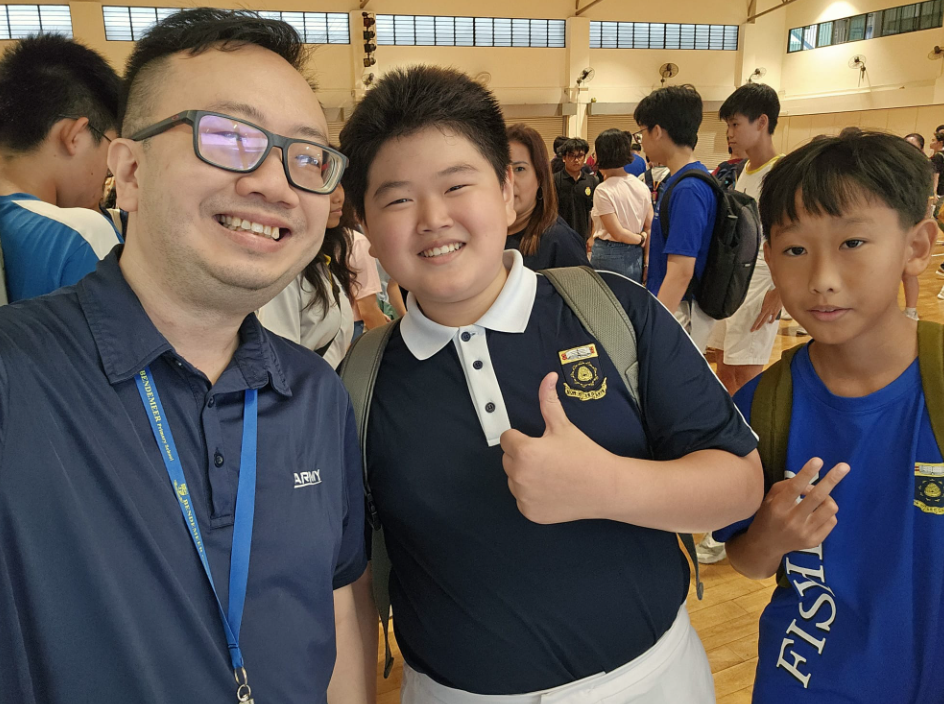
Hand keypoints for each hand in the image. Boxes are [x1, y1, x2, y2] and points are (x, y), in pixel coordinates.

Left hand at [500, 372, 613, 523]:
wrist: (605, 488)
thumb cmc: (584, 456)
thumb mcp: (564, 426)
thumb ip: (548, 401)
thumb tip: (548, 377)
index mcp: (524, 451)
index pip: (506, 439)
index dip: (522, 438)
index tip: (539, 443)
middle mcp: (519, 475)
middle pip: (508, 459)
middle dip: (523, 456)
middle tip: (548, 458)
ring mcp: (523, 497)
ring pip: (514, 480)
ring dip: (525, 476)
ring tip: (551, 474)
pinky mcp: (529, 513)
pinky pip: (522, 499)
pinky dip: (532, 496)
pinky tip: (552, 490)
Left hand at [750, 288, 781, 331]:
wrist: (780, 293)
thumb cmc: (772, 293)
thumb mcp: (764, 297)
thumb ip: (761, 301)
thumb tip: (758, 302)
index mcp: (763, 308)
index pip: (758, 318)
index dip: (755, 324)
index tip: (752, 328)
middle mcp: (767, 311)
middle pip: (761, 320)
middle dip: (757, 326)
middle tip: (753, 330)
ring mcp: (772, 311)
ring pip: (767, 319)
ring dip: (763, 324)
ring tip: (760, 327)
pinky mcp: (777, 310)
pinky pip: (774, 317)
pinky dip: (772, 320)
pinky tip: (770, 322)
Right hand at [750, 457, 848, 554]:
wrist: (766, 545)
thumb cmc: (768, 515)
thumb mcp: (769, 498)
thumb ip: (787, 486)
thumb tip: (810, 482)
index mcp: (778, 507)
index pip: (794, 488)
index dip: (807, 473)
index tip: (818, 460)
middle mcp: (792, 520)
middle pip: (817, 497)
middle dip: (832, 479)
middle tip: (845, 466)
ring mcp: (805, 533)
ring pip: (829, 508)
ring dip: (828, 498)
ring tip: (821, 498)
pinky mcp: (814, 541)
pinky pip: (832, 521)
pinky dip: (827, 512)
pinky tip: (818, 513)